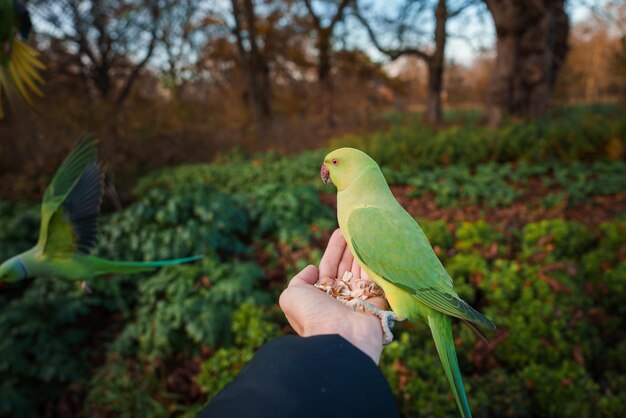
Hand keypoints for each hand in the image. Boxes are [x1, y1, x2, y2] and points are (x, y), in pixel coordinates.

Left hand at [279, 229, 387, 363]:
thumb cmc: (313, 316)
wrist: (338, 338)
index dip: (334, 250)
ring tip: (367, 231)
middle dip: (351, 247)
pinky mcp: (378, 302)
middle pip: (348, 266)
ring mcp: (361, 300)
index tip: (340, 232)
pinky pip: (378, 278)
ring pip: (363, 270)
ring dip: (364, 250)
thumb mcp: (291, 296)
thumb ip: (299, 280)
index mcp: (322, 297)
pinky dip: (377, 262)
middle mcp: (342, 298)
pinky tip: (378, 245)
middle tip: (355, 227)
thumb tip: (314, 270)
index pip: (329, 267)